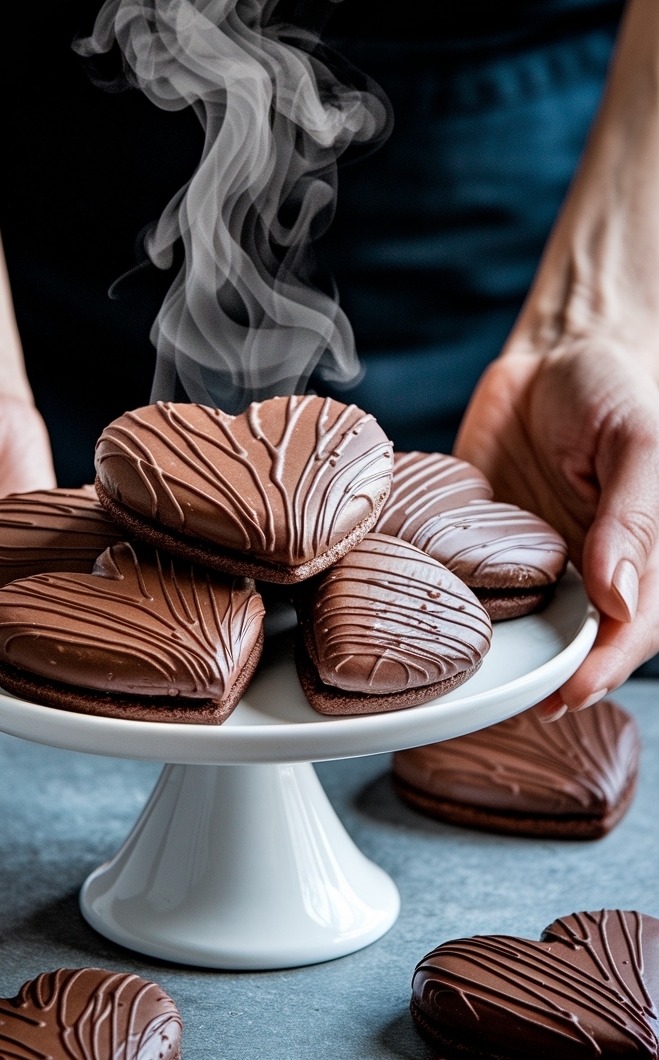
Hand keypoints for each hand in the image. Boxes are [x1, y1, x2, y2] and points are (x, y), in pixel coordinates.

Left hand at [455, 337, 658, 715]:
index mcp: (639, 559)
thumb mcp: (639, 442)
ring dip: (493, 656)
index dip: (602, 667)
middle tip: (507, 702)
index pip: (630, 629)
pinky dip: (445, 605)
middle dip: (542, 678)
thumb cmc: (613, 393)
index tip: (569, 693)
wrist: (554, 357)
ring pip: (517, 626)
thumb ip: (634, 517)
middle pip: (571, 644)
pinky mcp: (481, 547)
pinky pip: (462, 583)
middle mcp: (586, 575)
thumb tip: (615, 598)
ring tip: (461, 685)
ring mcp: (532, 567)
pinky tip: (422, 623)